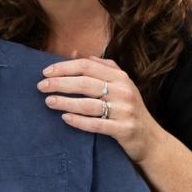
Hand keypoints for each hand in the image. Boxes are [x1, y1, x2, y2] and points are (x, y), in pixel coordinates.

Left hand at [38, 57, 163, 163]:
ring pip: (89, 104)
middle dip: (60, 83)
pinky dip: (79, 121)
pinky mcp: (124, 129)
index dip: (64, 67)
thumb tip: (72, 52)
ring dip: (65, 102)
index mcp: (120, 77)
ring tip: (48, 102)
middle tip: (41, 86)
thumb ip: (98, 67)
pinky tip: (65, 118)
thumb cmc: (127, 108)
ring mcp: (125, 111)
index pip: (87, 66)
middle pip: (85, 83)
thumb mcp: (118, 84)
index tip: (45, 72)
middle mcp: (123, 91)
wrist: (151, 139)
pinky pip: (97, 125)